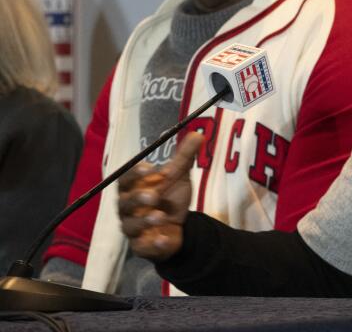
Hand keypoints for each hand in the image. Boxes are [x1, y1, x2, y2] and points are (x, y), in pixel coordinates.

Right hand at [118, 132, 203, 260]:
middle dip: (137, 198)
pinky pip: (142, 247)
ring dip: (144, 221)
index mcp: (133, 188)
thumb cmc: (170, 198)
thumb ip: (184, 157)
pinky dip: (153, 243)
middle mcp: (128, 208)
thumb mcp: (179, 177)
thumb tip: (198, 134)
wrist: (178, 227)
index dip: (134, 174)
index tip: (149, 169)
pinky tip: (165, 238)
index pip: (125, 179)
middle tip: (154, 195)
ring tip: (160, 216)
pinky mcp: (141, 246)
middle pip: (123, 203)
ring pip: (130, 226)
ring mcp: (133, 228)